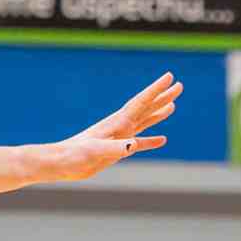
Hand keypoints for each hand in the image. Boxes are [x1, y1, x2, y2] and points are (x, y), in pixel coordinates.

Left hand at [38, 74, 182, 181]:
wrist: (61, 163)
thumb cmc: (74, 155)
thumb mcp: (95, 151)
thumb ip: (115, 148)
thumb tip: (133, 145)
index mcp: (117, 123)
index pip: (141, 102)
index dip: (156, 90)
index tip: (170, 77)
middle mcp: (120, 126)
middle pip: (146, 108)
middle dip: (162, 97)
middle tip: (180, 85)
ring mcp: (119, 137)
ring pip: (144, 122)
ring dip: (159, 114)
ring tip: (173, 106)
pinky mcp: (117, 150)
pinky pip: (139, 142)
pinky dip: (151, 140)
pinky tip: (162, 139)